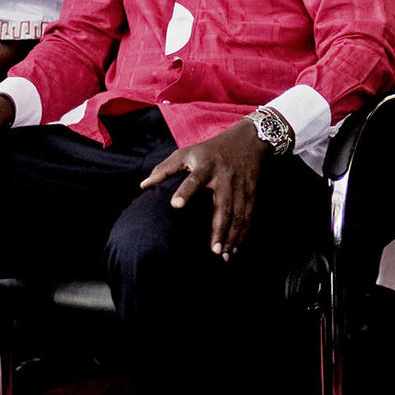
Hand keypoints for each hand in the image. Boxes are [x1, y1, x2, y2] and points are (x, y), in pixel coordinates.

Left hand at [140, 121, 268, 256]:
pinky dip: (243, 232)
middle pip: (223, 205)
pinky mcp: (251, 192)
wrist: (249, 139)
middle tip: (213, 249)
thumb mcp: (188, 151)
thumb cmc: (211, 149)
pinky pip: (248, 215)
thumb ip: (165, 168)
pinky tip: (234, 248)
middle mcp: (224, 177)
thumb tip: (143, 186)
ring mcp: (240, 185)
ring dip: (232, 236)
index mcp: (206, 165)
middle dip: (219, 228)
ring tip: (222, 255)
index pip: (194, 179)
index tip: (174, 205)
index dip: (185, 191)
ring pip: (238, 214)